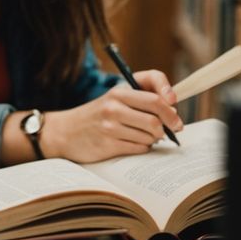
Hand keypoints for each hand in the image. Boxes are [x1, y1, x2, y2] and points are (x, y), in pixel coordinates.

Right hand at [41, 70, 182, 163]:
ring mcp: (110, 126)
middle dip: (170, 125)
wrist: (65, 132)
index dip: (170, 98)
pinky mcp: (108, 145)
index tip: (175, 108)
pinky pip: (140, 148)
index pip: (154, 92)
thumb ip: (142, 99)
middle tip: (172, 129)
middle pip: (157, 117)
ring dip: (153, 138)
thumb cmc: (97, 115)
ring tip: (143, 135)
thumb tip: (173, 111)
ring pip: (150, 135)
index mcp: (118, 91)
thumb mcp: (115, 99)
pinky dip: (142, 147)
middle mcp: (113, 106)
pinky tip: (131, 142)